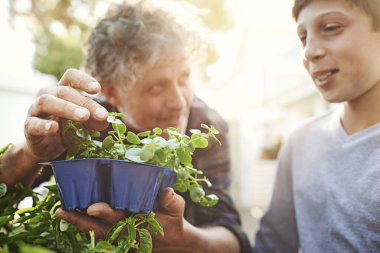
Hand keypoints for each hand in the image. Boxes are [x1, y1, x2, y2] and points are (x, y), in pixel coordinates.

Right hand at [24, 69, 108, 160]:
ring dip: (67, 108)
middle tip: (101, 114)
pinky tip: (54, 128)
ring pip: (47, 102)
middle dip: (84, 102)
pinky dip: (44, 125)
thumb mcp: (83, 124)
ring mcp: (35, 109)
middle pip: (64, 91)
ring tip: (84, 116)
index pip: (71, 77)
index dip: (83, 80)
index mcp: (62, 90)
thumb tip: (105, 120)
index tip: (97, 89)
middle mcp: (47, 95)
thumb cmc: (67, 129)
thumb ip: (94, 120)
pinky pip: (34, 123)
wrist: (47, 147)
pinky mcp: (28, 126)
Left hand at [55, 188, 191, 247]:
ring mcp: (118, 235)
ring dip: (77, 222)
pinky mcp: (115, 234)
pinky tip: (70, 213)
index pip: (119, 218)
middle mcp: (124, 231)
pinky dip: (83, 224)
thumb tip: (165, 192)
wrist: (172, 241)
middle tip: (62, 211)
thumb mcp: (177, 209)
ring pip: (94, 230)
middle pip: (98, 227)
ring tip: (59, 212)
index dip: (105, 212)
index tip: (92, 207)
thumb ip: (171, 200)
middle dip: (80, 220)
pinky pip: (96, 231)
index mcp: (138, 223)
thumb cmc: (173, 220)